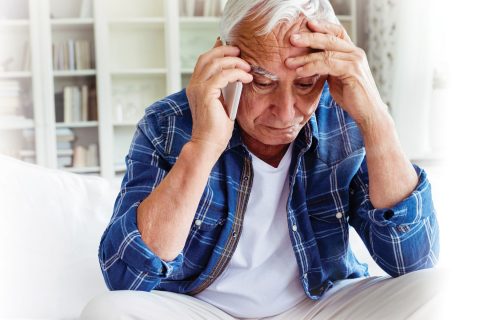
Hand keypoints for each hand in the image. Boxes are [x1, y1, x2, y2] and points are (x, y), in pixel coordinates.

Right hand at [186, 37, 252, 154]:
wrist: (208, 144)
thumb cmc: (216, 129)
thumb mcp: (222, 103)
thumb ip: (224, 88)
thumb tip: (235, 75)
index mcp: (195, 86)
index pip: (204, 60)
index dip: (218, 50)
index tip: (234, 49)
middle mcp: (194, 85)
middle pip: (208, 56)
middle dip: (226, 51)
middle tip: (241, 52)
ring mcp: (198, 88)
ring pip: (216, 63)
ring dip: (235, 62)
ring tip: (248, 67)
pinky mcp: (206, 93)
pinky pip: (223, 75)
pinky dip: (237, 73)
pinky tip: (247, 78)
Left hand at [285, 20, 387, 128]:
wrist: (367, 113)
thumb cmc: (352, 97)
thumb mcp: (336, 77)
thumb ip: (328, 66)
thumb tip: (310, 61)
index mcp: (352, 52)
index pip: (337, 32)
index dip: (322, 26)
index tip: (306, 25)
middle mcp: (356, 53)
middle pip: (330, 38)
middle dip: (309, 37)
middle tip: (291, 39)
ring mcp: (355, 61)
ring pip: (326, 53)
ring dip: (305, 57)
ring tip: (289, 62)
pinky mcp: (352, 71)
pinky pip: (328, 65)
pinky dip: (312, 67)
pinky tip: (300, 72)